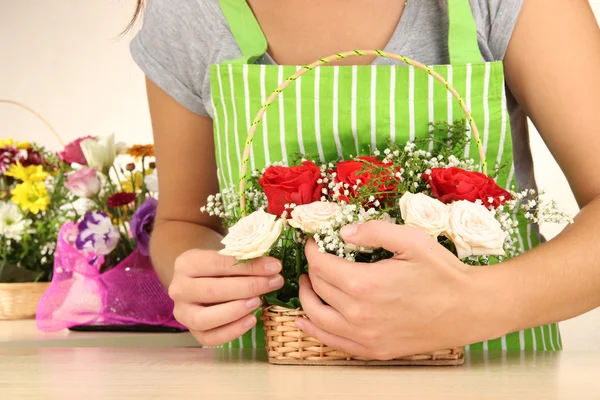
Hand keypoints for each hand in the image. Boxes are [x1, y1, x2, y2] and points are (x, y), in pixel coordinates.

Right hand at [169, 249, 283, 345]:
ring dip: (236, 311)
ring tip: (259, 302)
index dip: (249, 266)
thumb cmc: (217, 266)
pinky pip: (210, 338)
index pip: (219, 264)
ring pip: (205, 318)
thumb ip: (243, 261)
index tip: (274, 267)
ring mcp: (182, 312)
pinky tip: (251, 320)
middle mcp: (179, 288)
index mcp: (186, 263)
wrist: (199, 280)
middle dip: (249, 287)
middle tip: (274, 283)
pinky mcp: (191, 331)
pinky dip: (232, 331)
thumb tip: (272, 267)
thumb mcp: (225, 257)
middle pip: (213, 291)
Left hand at [297, 221, 499, 359]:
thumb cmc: (443, 272)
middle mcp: (358, 314)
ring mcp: (365, 336)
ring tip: (305, 285)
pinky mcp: (374, 350)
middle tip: (314, 259)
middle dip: (310, 271)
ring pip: (318, 318)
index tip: (314, 242)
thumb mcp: (411, 240)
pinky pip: (334, 342)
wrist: (470, 309)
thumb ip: (373, 231)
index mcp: (364, 284)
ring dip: (305, 299)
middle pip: (318, 289)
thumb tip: (342, 232)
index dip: (312, 251)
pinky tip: (306, 321)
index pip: (321, 266)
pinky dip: (315, 330)